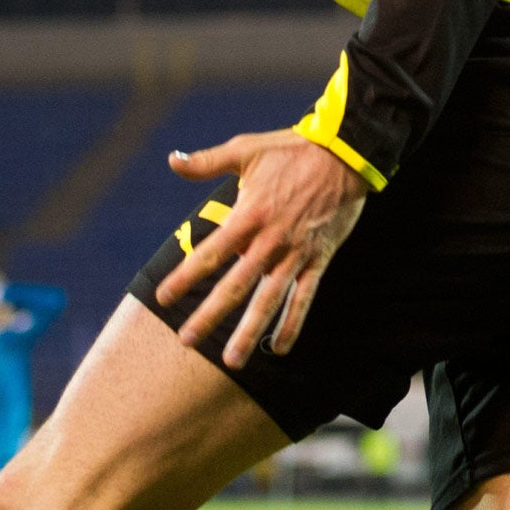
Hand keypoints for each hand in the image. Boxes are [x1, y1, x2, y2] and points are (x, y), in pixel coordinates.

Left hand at [154, 130, 366, 368]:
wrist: (345, 153)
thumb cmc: (291, 149)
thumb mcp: (246, 149)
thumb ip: (207, 161)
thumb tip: (172, 160)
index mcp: (249, 214)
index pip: (211, 253)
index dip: (186, 276)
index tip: (164, 297)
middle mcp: (270, 240)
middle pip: (235, 286)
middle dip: (209, 315)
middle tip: (187, 340)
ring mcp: (295, 253)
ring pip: (269, 301)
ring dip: (249, 332)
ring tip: (232, 360)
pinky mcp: (318, 259)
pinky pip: (304, 298)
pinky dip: (292, 324)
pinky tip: (279, 348)